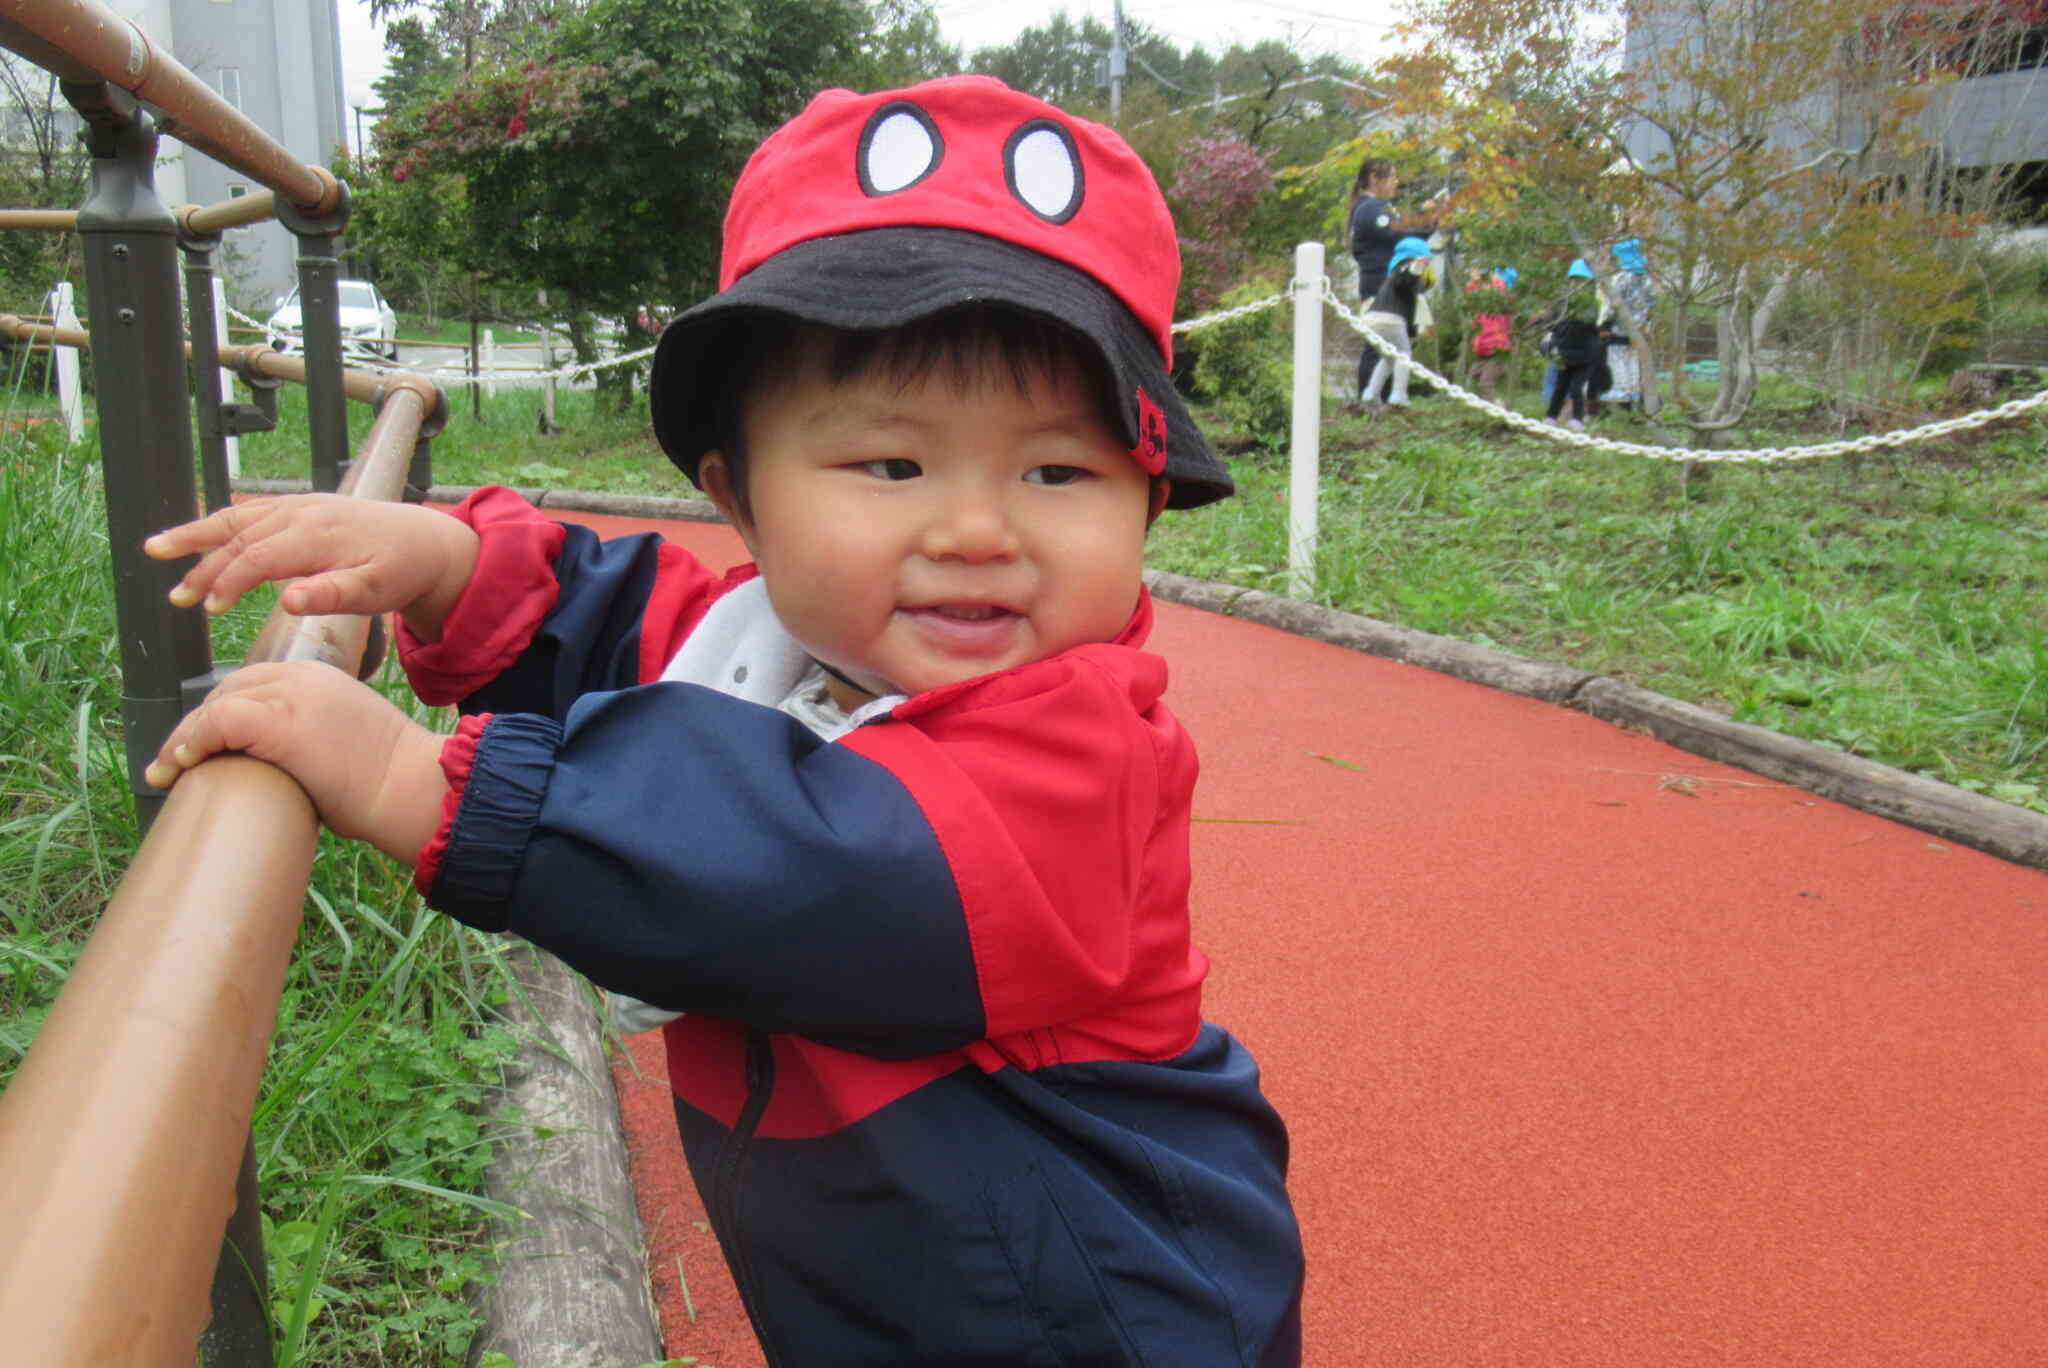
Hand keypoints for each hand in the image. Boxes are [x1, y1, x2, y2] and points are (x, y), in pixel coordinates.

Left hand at [144, 661, 448, 862]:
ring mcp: (289, 695)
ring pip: (215, 704)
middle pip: (227, 690)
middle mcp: (301, 676)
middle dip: (196, 725)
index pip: (251, 684)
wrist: (412, 786)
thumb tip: (281, 773)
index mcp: (319, 677)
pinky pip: (217, 722)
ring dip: (183, 739)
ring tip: (166, 770)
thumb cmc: (388, 782)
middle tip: (174, 761)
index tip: (202, 745)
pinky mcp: (278, 721)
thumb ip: (311, 740)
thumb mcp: (347, 742)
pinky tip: (182, 763)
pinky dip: (193, 742)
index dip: (219, 714)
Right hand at [145, 494, 479, 639]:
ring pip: (238, 518)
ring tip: (156, 548)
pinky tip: (205, 527)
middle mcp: (301, 513)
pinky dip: (226, 519)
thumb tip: (288, 600)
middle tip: (175, 596)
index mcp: (315, 535)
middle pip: (237, 537)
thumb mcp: (375, 591)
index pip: (256, 557)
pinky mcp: (303, 507)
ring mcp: (300, 506)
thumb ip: (332, 595)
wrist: (427, 542)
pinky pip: (254, 509)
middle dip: (201, 565)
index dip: (227, 582)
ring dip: (197, 533)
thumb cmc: (400, 570)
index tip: (209, 608)